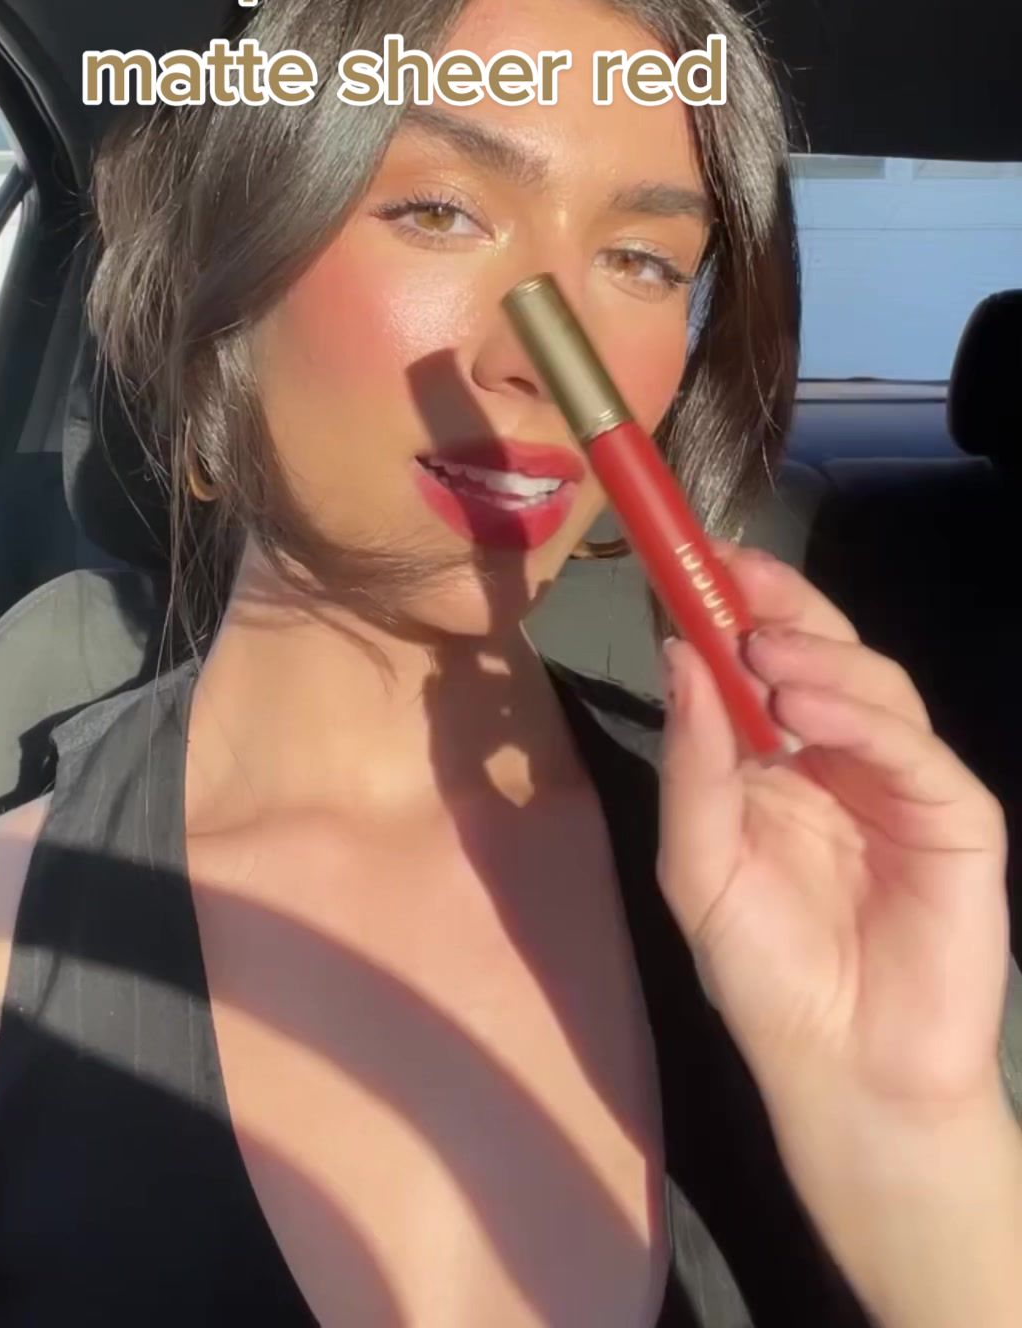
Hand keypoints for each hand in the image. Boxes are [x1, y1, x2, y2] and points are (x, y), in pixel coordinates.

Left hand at [655, 545, 1011, 1132]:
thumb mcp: (699, 866)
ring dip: (818, 656)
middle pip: (827, 651)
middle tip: (739, 576)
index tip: (699, 558)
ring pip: (876, 685)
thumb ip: (694, 763)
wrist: (845, 1075)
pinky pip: (916, 749)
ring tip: (763, 654)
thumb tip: (677, 655)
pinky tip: (810, 708)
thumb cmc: (765, 976)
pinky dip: (865, 718)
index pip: (764, 660)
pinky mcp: (956, 816)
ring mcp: (903, 782)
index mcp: (779, 761)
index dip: (738, 605)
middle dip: (784, 606)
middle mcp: (843, 757)